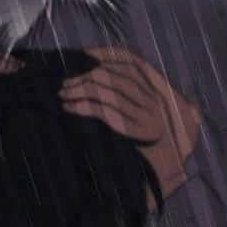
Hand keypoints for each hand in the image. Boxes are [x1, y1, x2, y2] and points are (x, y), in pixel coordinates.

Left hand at [59, 48, 201, 205]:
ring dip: (81, 90)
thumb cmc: (144, 143)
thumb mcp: (138, 112)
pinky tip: (69, 109)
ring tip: (63, 94)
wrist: (163, 172)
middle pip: (114, 75)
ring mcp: (148, 113)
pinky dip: (85, 107)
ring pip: (109, 91)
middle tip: (64, 83)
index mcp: (156, 88)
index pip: (128, 59)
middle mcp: (154, 98)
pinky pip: (106, 112)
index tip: (79, 56)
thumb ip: (124, 92)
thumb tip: (105, 69)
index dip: (102, 54)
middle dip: (85, 75)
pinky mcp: (138, 130)